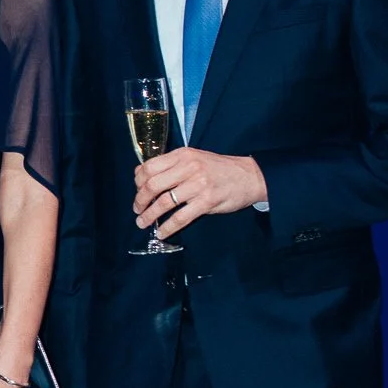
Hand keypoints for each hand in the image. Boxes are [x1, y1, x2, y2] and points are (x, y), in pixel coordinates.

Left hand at [134, 147, 266, 239]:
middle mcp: (189, 168)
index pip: (150, 167)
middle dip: (141, 201)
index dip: (138, 182)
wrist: (249, 176)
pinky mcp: (207, 202)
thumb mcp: (193, 158)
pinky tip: (161, 232)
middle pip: (153, 185)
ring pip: (164, 202)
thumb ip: (170, 165)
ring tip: (143, 223)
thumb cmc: (218, 168)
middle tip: (138, 210)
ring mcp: (198, 185)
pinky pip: (181, 217)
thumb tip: (141, 174)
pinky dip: (168, 227)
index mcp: (183, 155)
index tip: (137, 191)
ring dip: (150, 215)